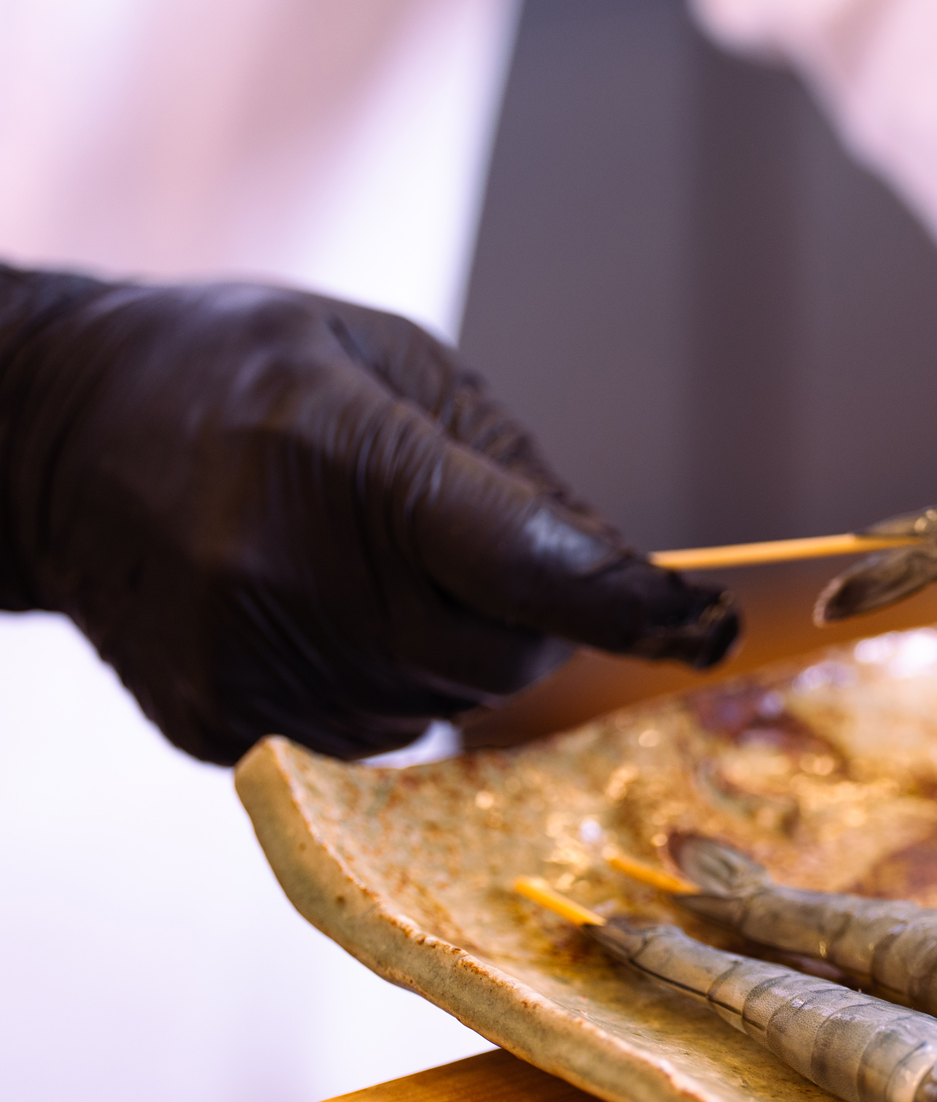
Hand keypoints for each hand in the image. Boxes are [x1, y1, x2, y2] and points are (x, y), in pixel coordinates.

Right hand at [0, 267, 736, 762]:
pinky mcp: (218, 725)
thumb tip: (622, 579)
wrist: (51, 434)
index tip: (706, 625)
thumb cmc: (247, 375)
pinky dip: (389, 685)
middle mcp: (284, 570)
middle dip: (537, 621)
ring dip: (456, 653)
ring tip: (377, 569)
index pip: (526, 560)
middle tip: (502, 564)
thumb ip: (514, 474)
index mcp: (339, 451)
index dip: (630, 603)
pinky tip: (330, 614)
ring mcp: (243, 661)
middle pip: (502, 656)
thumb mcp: (392, 363)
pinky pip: (374, 738)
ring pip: (444, 706)